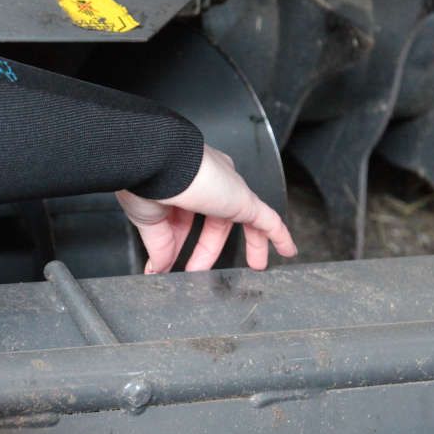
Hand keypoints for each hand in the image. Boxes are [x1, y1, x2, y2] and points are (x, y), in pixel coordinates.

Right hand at [117, 144, 296, 273]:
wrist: (158, 162)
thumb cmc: (147, 179)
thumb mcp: (151, 220)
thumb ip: (160, 245)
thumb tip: (159, 267)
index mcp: (182, 182)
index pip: (186, 217)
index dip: (178, 242)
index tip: (167, 261)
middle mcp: (207, 181)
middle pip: (214, 222)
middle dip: (207, 249)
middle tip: (200, 270)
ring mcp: (227, 190)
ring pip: (245, 219)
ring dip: (251, 244)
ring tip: (256, 265)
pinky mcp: (243, 200)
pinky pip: (268, 219)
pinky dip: (278, 235)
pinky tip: (287, 250)